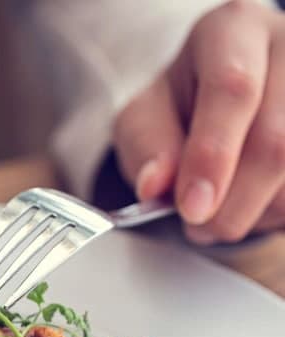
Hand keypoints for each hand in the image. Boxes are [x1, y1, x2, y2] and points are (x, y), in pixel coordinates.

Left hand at [113, 0, 284, 243]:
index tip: (192, 207)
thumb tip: (154, 186)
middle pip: (277, 140)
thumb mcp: (143, 119)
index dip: (212, 156)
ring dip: (256, 212)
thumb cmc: (179, 107)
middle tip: (198, 227)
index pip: (232, 89)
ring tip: (220, 215)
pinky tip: (253, 206)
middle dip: (233, 202)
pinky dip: (277, 212)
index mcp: (232, 31)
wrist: (214, 99)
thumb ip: (147, 148)